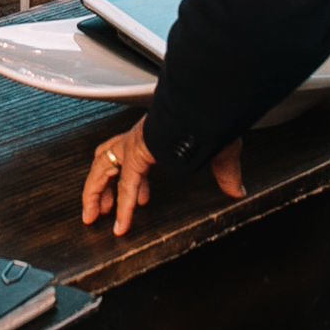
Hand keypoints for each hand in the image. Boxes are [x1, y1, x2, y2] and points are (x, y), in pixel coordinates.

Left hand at [80, 119, 244, 235]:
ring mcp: (135, 144)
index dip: (132, 181)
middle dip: (101, 185)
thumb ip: (224, 172)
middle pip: (107, 160)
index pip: (132, 156)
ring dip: (95, 195)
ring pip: (102, 170)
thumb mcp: (219, 151)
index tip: (139, 198)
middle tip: (100, 209)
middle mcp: (140, 137)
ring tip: (93, 218)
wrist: (209, 104)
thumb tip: (236, 189)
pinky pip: (124, 187)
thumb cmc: (212, 116)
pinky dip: (122, 209)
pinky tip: (122, 226)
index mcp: (154, 134)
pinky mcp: (137, 155)